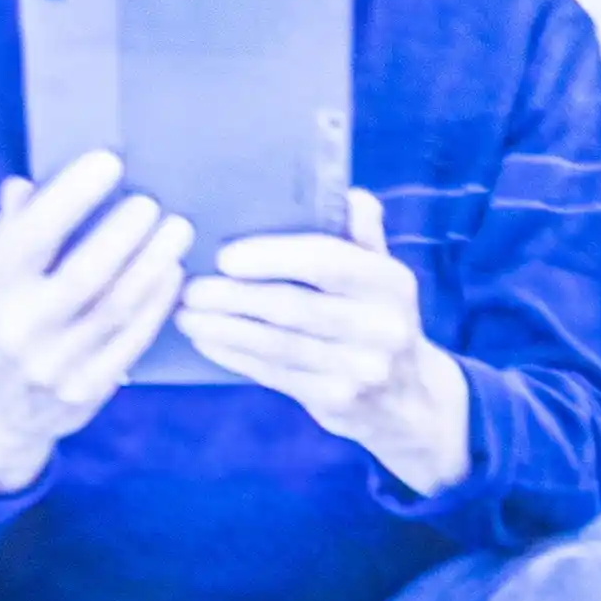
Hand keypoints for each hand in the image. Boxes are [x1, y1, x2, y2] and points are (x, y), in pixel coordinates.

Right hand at [0, 151, 194, 498]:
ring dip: (152, 264)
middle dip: (125, 233)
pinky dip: (155, 304)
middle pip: (85, 274)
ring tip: (177, 231)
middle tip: (153, 203)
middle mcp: (20, 329)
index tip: (108, 163)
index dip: (74, 196)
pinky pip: (130, 342)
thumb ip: (6, 236)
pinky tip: (171, 274)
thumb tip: (27, 186)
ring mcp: (55, 365)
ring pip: (116, 308)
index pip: (34, 234)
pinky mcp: (86, 392)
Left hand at [172, 190, 473, 494]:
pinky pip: (277, 375)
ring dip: (225, 329)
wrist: (413, 404)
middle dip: (235, 298)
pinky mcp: (339, 403)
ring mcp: (362, 370)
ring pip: (279, 345)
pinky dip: (237, 357)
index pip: (327, 262)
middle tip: (190, 287)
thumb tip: (353, 197)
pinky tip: (208, 342)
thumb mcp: (384, 276)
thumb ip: (364, 237)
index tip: (226, 258)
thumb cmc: (380, 320)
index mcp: (391, 283)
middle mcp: (381, 328)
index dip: (273, 258)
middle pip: (295, 307)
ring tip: (186, 314)